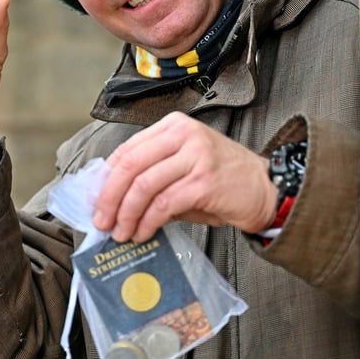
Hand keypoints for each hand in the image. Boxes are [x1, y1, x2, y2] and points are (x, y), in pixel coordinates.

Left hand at [93, 112, 276, 241]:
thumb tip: (112, 200)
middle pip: (130, 166)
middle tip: (101, 221)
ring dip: (126, 214)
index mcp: (173, 126)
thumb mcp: (182, 167)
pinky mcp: (204, 181)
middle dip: (109, 197)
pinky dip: (148, 222)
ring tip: (120, 232)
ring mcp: (195, 156)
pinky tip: (143, 233)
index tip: (94, 201)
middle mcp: (183, 134)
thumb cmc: (221, 180)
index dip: (106, 178)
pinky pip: (163, 204)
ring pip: (143, 186)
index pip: (127, 150)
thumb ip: (151, 176)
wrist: (265, 188)